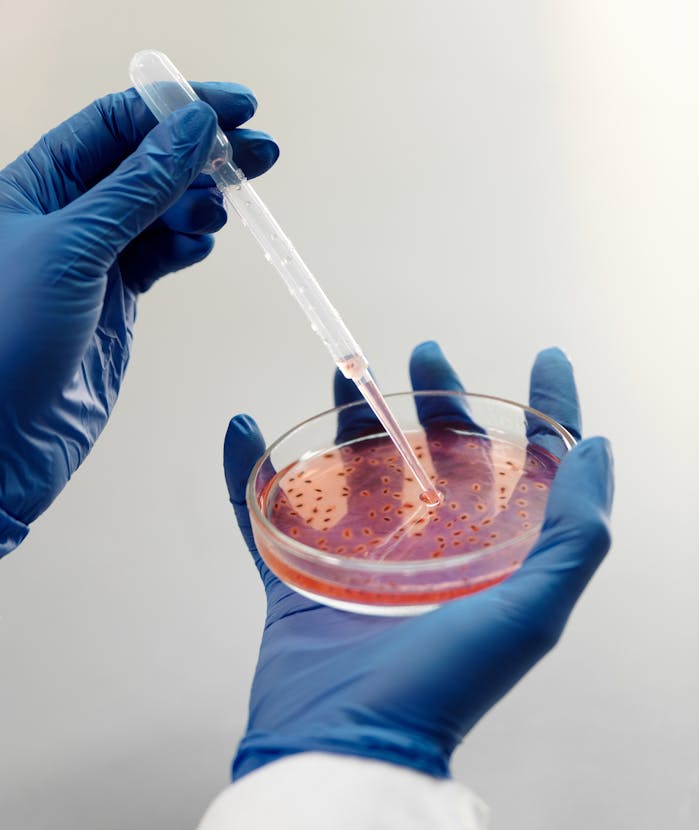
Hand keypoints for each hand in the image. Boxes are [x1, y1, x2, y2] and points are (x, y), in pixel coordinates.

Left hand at [0, 84, 278, 553]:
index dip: (174, 108)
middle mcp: (61, 216)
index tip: (233, 108)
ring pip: (157, 212)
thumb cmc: (8, 338)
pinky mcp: (113, 303)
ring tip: (226, 210)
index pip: (113, 125)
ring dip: (198, 203)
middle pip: (143, 164)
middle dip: (202, 155)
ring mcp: (90, 260)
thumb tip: (194, 129)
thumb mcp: (74, 247)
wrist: (3, 439)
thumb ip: (138, 187)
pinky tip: (205, 241)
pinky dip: (186, 246)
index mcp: (33, 185)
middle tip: (260, 153)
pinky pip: (159, 257)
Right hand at [224, 342, 613, 779]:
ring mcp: (358, 568)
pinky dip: (248, 475)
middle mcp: (430, 558)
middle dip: (436, 400)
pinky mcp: (297, 582)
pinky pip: (266, 517)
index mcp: (489, 562)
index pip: (526, 471)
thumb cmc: (443, 688)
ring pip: (355, 475)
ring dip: (349, 423)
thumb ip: (576, 536)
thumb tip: (596, 449)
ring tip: (341, 378)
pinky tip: (243, 433)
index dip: (545, 410)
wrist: (346, 752)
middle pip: (437, 459)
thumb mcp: (531, 614)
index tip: (547, 357)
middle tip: (424, 354)